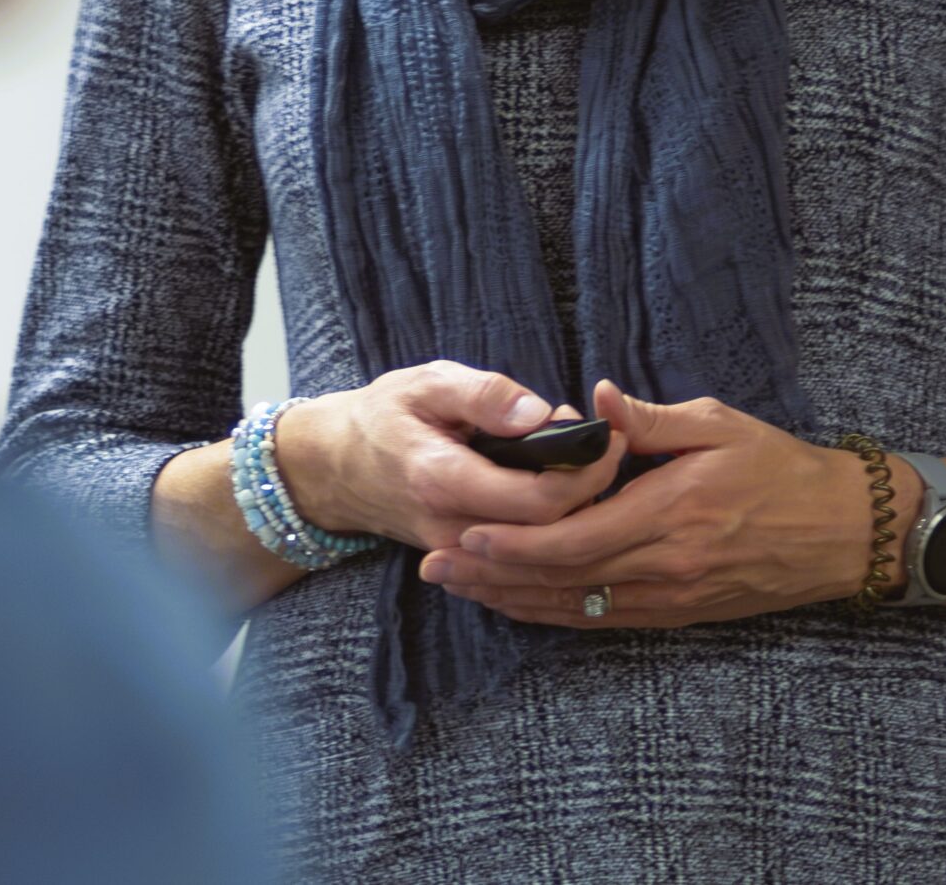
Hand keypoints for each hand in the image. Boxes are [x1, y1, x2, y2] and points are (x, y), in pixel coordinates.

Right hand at [277, 361, 628, 554]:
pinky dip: (555, 534)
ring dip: (579, 515)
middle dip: (593, 493)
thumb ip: (484, 395)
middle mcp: (453, 529)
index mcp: (443, 480)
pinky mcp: (464, 562)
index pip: (539, 500)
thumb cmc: (384, 416)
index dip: (585, 472)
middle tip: (610, 449)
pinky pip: (524, 560)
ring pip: (543, 554)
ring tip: (594, 469)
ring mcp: (459, 554)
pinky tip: (569, 500)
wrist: (335, 467)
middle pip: (552, 534)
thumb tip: (540, 413)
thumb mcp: (426, 383)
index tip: (607, 437)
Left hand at [417, 380, 869, 628]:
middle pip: (563, 580)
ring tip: (460, 588)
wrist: (844, 533)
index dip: (515, 542)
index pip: (575, 538)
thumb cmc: (780, 468)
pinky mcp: (680, 612)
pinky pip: (605, 619)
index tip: (465, 532)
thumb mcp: (718, 425)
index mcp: (670, 514)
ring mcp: (672, 596)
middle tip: (436, 565)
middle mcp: (665, 566)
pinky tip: (520, 606)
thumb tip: (597, 399)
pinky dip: (556, 614)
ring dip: (514, 601)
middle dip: (494, 575)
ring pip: (577, 607)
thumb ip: (650, 419)